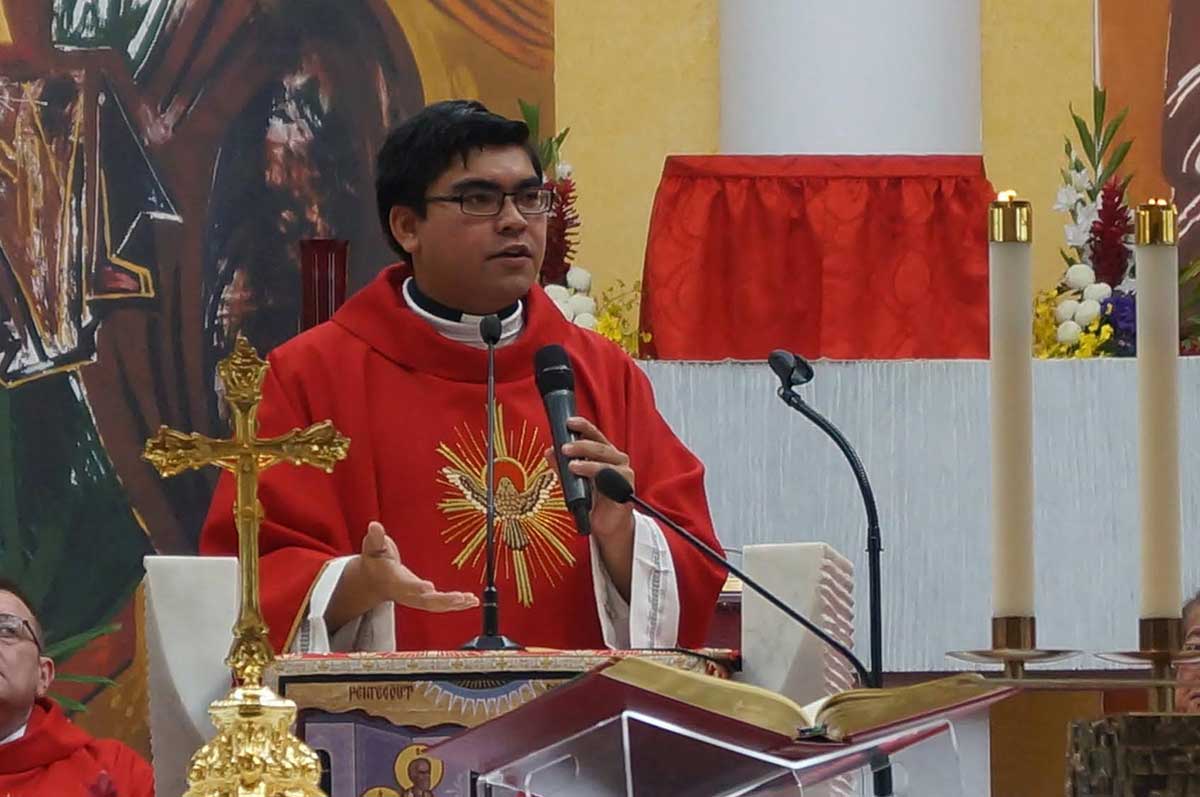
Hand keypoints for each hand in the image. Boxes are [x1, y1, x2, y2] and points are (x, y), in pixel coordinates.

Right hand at [360, 521, 478, 611]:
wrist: (373, 581)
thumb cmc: (375, 562)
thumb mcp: (372, 547)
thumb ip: (375, 538)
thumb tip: (374, 526)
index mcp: (394, 581)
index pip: (405, 585)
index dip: (416, 587)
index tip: (429, 587)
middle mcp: (406, 593)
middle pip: (424, 601)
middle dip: (442, 601)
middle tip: (459, 598)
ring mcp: (416, 598)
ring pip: (436, 606)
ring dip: (454, 604)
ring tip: (470, 600)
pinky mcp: (424, 599)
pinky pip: (441, 605)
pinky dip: (456, 604)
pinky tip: (471, 601)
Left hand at [545, 417, 634, 598]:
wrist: (607, 525)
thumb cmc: (592, 500)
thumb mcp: (572, 482)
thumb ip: (562, 467)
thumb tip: (549, 451)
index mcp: (604, 453)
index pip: (594, 435)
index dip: (582, 426)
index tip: (569, 422)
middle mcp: (616, 459)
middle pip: (600, 446)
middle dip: (581, 445)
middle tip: (564, 448)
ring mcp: (623, 472)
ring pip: (606, 460)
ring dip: (588, 461)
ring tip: (572, 466)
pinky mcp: (626, 487)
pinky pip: (614, 477)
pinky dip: (599, 475)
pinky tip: (587, 478)